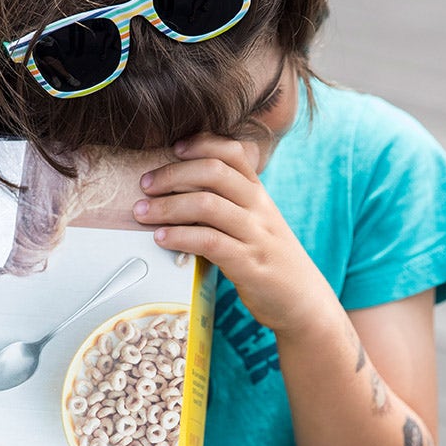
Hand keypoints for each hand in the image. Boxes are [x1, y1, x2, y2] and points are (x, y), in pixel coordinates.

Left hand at [131, 134, 334, 335]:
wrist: (303, 302)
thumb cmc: (270, 261)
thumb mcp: (257, 224)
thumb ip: (230, 204)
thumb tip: (182, 190)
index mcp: (260, 194)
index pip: (233, 152)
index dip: (202, 143)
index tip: (175, 148)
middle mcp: (259, 208)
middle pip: (214, 172)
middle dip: (172, 174)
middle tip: (145, 185)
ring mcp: (256, 235)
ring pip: (207, 205)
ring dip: (167, 206)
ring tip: (142, 212)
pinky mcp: (248, 264)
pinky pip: (209, 242)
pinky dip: (179, 236)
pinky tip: (161, 238)